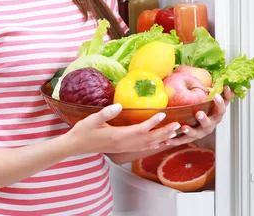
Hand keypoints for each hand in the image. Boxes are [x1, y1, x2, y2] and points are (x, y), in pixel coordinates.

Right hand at [66, 103, 182, 155]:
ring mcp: (123, 148)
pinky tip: (159, 142)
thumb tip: (119, 105)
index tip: (164, 114)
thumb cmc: (83, 131)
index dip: (153, 123)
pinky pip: (141, 148)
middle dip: (164, 132)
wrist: (76, 145)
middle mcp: (123, 143)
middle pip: (148, 139)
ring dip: (161, 139)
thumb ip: (105, 113)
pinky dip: (153, 145)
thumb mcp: (91, 120)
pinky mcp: (122, 148)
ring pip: (147, 145)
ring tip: (174, 133)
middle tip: (178, 125)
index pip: (140, 130)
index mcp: (117, 136)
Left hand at [165, 85, 234, 145]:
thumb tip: (228, 85)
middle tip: (198, 113)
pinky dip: (175, 141)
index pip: (221, 110)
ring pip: (196, 133)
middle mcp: (209, 125)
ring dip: (190, 131)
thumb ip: (220, 93)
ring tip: (184, 127)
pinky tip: (166, 140)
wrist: (200, 123)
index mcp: (216, 115)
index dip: (220, 103)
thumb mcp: (214, 100)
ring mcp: (200, 132)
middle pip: (209, 124)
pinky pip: (182, 140)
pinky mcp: (190, 138)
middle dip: (204, 119)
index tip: (216, 95)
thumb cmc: (208, 108)